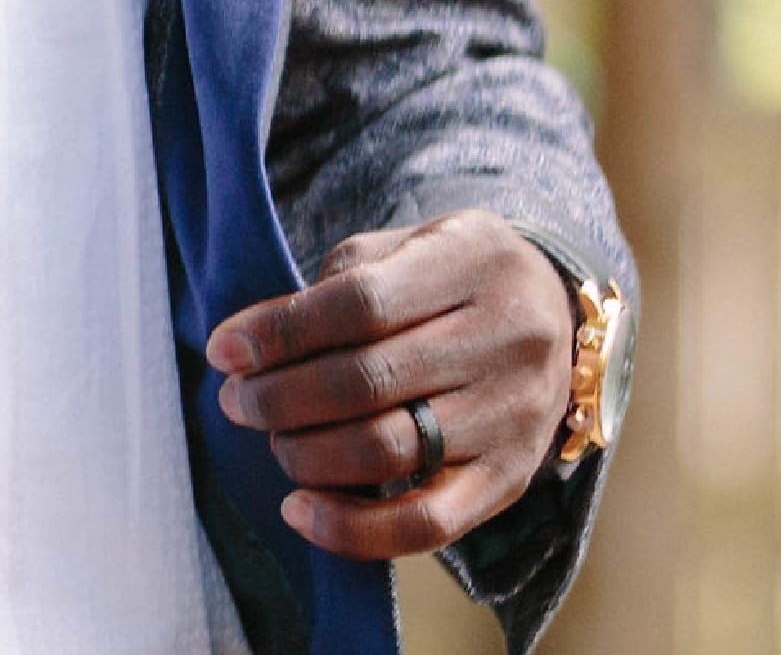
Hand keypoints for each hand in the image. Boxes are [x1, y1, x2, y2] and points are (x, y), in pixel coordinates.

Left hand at [206, 209, 575, 559]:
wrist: (556, 315)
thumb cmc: (447, 278)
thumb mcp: (398, 251)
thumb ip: (332, 289)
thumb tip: (249, 349)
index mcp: (471, 263)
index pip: (358, 305)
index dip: (280, 332)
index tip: (224, 350)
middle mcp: (505, 340)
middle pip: (366, 382)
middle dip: (278, 398)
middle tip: (236, 401)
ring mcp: (512, 415)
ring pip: (387, 450)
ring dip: (305, 454)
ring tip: (274, 439)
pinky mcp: (509, 479)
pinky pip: (427, 523)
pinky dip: (353, 528)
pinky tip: (300, 510)